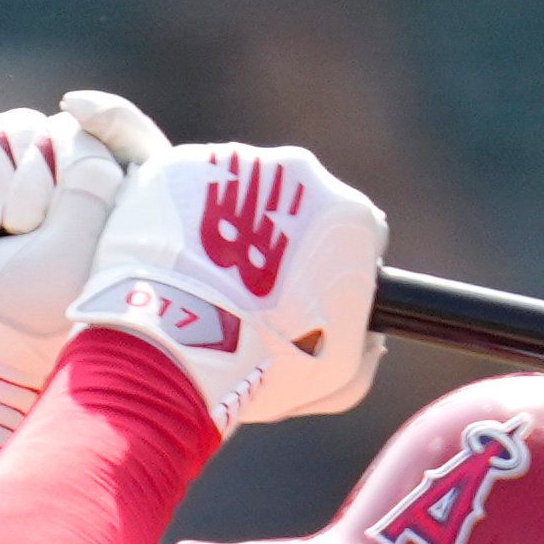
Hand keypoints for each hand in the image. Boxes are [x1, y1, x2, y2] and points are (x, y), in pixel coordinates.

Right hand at [0, 98, 155, 465]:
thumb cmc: (11, 316)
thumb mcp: (73, 254)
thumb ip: (94, 181)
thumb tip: (80, 130)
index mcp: (105, 227)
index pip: (109, 145)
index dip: (92, 135)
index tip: (67, 148)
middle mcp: (62, 212)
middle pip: (54, 133)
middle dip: (29, 170)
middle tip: (15, 228)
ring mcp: (8, 202)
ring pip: (7, 133)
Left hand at [66, 113, 384, 434]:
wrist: (174, 350)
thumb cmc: (265, 365)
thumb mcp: (339, 378)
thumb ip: (367, 351)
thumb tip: (369, 336)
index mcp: (348, 213)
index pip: (357, 231)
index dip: (337, 267)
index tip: (311, 296)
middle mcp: (296, 173)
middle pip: (297, 204)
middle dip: (283, 242)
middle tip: (255, 294)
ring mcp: (232, 165)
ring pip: (240, 194)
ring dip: (233, 228)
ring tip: (208, 283)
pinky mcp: (174, 167)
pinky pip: (188, 192)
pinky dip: (184, 222)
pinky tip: (174, 265)